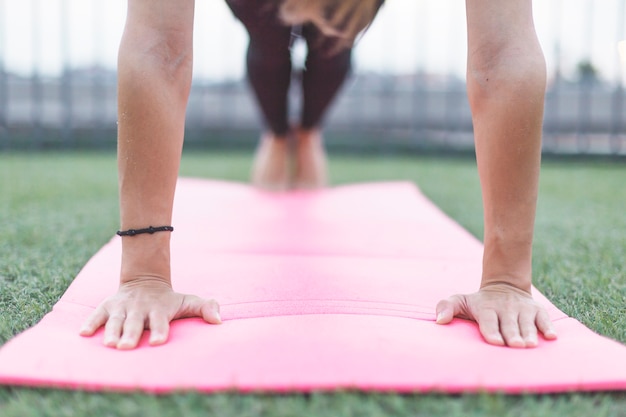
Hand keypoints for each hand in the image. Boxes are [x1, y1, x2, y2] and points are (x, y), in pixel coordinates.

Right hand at [79, 279, 220, 349]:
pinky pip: (97, 314)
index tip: (159, 342)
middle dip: (131, 334)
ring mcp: (123, 307)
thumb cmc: (169, 300)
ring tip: (110, 343)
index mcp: (159, 309)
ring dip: (112, 331)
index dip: (160, 331)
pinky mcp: (108, 306)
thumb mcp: (188, 300)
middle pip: (135, 323)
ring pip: (116, 320)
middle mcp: (140, 309)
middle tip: (126, 347)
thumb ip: (205, 308)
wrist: (145, 280)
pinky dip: (90, 322)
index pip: (160, 321)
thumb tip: (219, 320)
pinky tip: (83, 333)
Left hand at [435, 282, 556, 347]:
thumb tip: (438, 321)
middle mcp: (506, 308)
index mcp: (486, 308)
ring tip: (530, 345)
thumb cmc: (479, 302)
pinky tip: (551, 336)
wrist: (504, 286)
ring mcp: (522, 309)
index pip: (488, 320)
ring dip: (529, 334)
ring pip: (527, 323)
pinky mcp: (537, 310)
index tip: (495, 341)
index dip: (491, 331)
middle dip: (512, 335)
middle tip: (515, 346)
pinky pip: (544, 318)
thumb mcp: (460, 301)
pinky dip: (548, 327)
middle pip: (509, 324)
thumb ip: (447, 307)